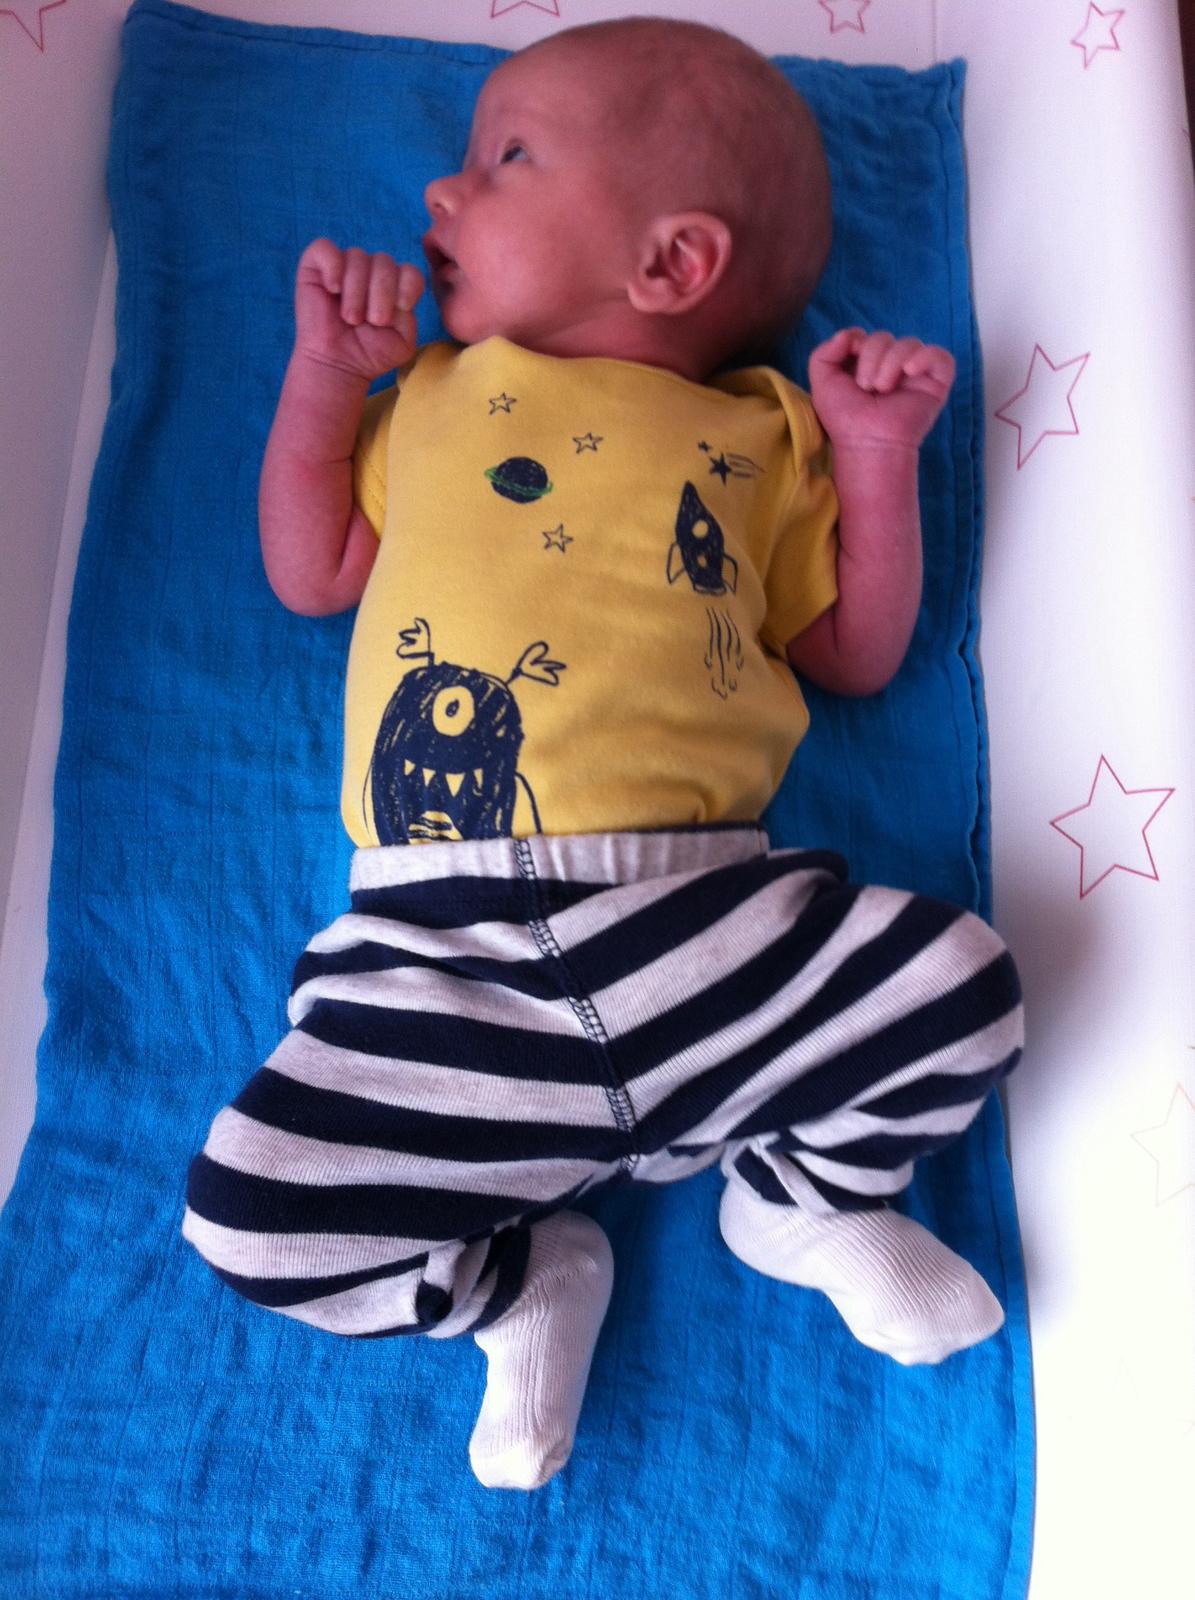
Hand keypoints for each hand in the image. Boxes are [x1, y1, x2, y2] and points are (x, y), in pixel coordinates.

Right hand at [293, 238, 423, 380]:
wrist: (337, 364)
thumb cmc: (369, 353)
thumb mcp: (402, 342)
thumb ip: (409, 317)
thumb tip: (398, 295)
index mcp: (395, 285)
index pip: (410, 271)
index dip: (408, 286)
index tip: (401, 308)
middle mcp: (370, 271)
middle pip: (385, 262)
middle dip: (381, 294)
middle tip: (372, 321)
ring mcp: (344, 265)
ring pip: (358, 257)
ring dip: (357, 292)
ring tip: (351, 318)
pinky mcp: (315, 266)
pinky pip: (325, 248)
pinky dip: (332, 267)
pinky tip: (333, 289)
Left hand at [808, 329, 954, 451]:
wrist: (867, 442)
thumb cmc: (846, 419)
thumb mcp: (823, 383)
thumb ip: (823, 352)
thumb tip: (848, 334)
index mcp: (867, 365)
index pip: (865, 336)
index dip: (857, 343)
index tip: (851, 364)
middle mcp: (892, 366)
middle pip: (884, 336)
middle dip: (871, 357)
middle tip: (867, 387)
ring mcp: (916, 373)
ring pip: (909, 343)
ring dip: (890, 363)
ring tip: (883, 389)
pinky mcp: (936, 382)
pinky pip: (940, 355)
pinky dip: (924, 358)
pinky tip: (910, 372)